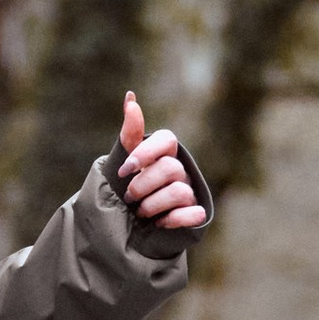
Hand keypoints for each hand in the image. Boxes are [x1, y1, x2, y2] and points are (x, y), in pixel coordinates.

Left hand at [119, 89, 208, 227]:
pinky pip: (195, 213)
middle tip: (129, 197)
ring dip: (153, 205)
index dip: (145, 153)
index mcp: (166, 152)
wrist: (132, 222)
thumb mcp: (126, 157)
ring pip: (179, 192)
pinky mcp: (195, 213)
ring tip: (140, 212)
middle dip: (143, 185)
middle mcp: (181, 169)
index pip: (167, 139)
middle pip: (169, 168)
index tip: (124, 170)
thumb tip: (130, 96)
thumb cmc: (132, 184)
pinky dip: (175, 219)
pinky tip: (160, 223)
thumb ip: (130, 132)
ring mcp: (190, 191)